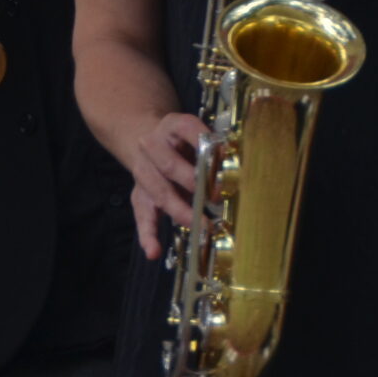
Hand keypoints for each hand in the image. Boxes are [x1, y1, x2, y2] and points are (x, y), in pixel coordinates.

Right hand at [126, 111, 209, 257]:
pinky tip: (153, 251)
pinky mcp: (139, 195)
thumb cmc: (183, 141)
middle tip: (216, 196)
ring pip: (160, 193)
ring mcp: (143, 173)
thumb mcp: (197, 132)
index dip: (206, 146)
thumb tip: (238, 163)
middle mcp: (152, 147)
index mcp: (173, 125)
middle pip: (170, 166)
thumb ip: (214, 145)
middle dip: (194, 182)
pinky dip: (148, 235)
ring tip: (199, 225)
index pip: (190, 130)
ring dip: (181, 211)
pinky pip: (142, 217)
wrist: (148, 139)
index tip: (222, 159)